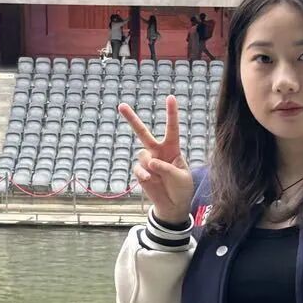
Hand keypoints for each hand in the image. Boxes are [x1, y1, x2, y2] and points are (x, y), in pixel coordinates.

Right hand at [119, 95, 193, 223]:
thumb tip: (150, 161)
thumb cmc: (181, 189)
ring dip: (150, 165)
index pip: (172, 129)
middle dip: (132, 120)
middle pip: (143, 133)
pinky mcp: (141, 173)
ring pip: (142, 155)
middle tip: (121, 105)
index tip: (170, 97)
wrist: (173, 206)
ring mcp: (148, 162)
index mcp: (173, 149)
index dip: (171, 114)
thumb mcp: (180, 178)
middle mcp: (158, 152)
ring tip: (159, 176)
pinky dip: (144, 174)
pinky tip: (151, 180)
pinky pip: (139, 169)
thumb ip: (166, 168)